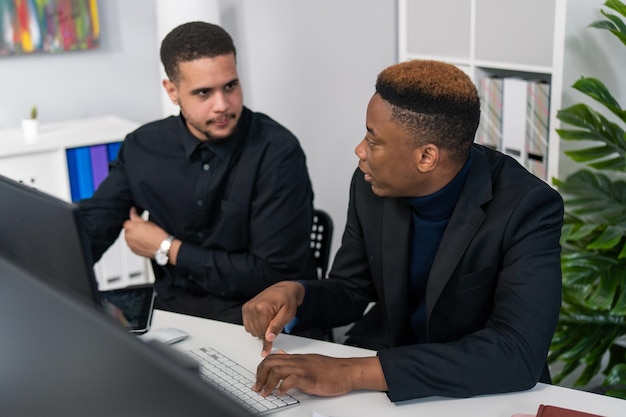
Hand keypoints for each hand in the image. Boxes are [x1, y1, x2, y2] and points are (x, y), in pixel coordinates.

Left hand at [123, 207, 167, 257]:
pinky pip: (132, 245)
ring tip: (146, 237)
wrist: (162, 247)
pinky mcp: (133, 250)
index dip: (135, 223)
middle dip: (134, 230)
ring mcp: (130, 244)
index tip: (140, 224)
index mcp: (129, 227)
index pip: (127, 222)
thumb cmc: (156, 235)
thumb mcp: (147, 222)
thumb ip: (136, 216)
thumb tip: (132, 210)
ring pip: (130, 238)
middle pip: (128, 230)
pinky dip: (137, 244)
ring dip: (135, 237)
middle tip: (144, 231)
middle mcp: (127, 236)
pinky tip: (145, 242)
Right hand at [242, 281, 304, 355]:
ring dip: (261, 330)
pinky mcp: (246, 308)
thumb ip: (277, 326)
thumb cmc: (287, 300)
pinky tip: (263, 320)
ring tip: (270, 320)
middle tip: (275, 324)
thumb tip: (268, 338)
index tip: (266, 352)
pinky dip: (255, 326)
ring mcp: (248, 307)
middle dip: (266, 333)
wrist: (284, 289)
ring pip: (252, 330)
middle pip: (257, 332)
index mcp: (263, 307)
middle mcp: (253, 307)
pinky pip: (248, 325)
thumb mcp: (287, 314)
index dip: (268, 340)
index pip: (263, 332)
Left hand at [253, 352, 386, 396]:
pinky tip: (282, 393)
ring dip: (268, 383)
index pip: (272, 358)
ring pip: (277, 369)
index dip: (261, 369)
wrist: (347, 371)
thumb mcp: (308, 361)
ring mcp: (303, 369)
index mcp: (296, 359)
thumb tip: (280, 354)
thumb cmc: (331, 369)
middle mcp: (297, 361)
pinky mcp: (310, 378)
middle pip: (270, 362)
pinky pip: (292, 379)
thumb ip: (293, 359)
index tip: (258, 381)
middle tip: (258, 388)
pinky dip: (284, 387)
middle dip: (260, 376)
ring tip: (266, 393)